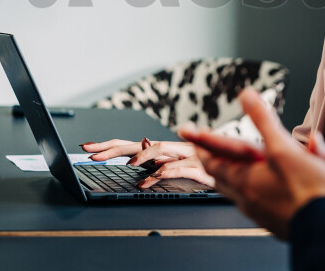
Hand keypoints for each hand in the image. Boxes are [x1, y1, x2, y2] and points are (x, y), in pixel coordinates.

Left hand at [80, 137, 213, 188]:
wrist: (239, 164)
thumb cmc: (207, 165)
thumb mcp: (179, 164)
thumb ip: (159, 160)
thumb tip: (142, 147)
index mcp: (164, 149)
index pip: (130, 144)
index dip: (108, 145)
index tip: (86, 148)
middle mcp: (172, 148)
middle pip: (138, 144)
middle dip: (112, 148)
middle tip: (90, 152)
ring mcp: (185, 155)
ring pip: (161, 150)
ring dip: (142, 156)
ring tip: (126, 164)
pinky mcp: (199, 168)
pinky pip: (178, 170)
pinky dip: (162, 174)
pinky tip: (149, 181)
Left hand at [180, 87, 324, 239]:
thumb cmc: (308, 191)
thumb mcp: (283, 148)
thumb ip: (263, 120)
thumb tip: (246, 94)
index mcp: (246, 180)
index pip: (214, 161)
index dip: (203, 146)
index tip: (193, 136)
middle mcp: (248, 199)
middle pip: (222, 178)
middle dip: (214, 162)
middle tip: (205, 151)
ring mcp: (261, 213)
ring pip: (238, 192)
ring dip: (230, 177)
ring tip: (228, 168)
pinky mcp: (276, 220)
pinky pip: (256, 203)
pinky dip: (251, 190)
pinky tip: (258, 189)